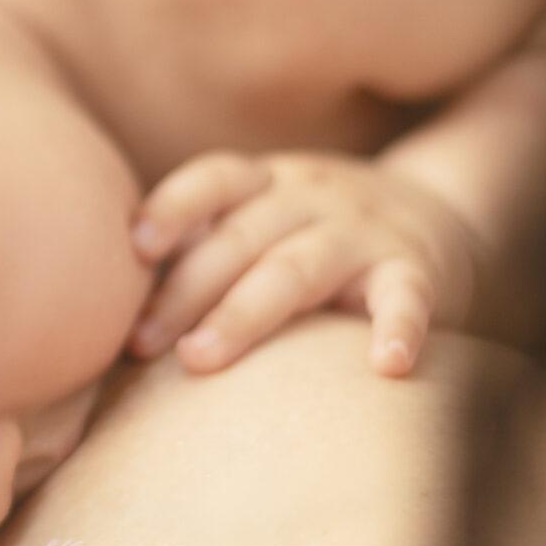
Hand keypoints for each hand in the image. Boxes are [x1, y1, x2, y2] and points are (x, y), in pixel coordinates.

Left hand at [126, 150, 486, 377]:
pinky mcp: (417, 270)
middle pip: (241, 238)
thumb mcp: (266, 217)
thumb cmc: (317, 236)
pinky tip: (386, 367)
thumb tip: (103, 297)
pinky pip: (406, 298)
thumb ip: (205, 243)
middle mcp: (313, 196)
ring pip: (298, 268)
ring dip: (245, 313)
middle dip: (185, 291)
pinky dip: (399, 328)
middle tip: (141, 346)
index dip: (174, 206)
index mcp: (269, 181)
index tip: (133, 246)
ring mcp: (365, 232)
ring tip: (201, 359)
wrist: (442, 216)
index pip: (215, 179)